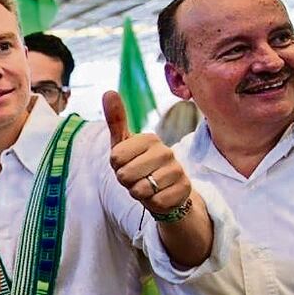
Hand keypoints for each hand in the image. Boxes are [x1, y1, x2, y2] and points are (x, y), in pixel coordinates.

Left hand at [103, 91, 191, 214]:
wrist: (163, 189)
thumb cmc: (137, 164)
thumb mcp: (122, 144)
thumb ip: (116, 120)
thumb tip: (108, 91)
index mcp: (149, 138)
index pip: (115, 157)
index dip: (115, 166)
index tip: (125, 163)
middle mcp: (166, 151)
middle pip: (126, 175)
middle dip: (125, 182)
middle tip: (135, 177)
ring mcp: (178, 170)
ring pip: (141, 189)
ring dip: (138, 193)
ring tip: (147, 186)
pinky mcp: (185, 189)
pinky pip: (157, 201)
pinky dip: (152, 203)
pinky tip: (159, 195)